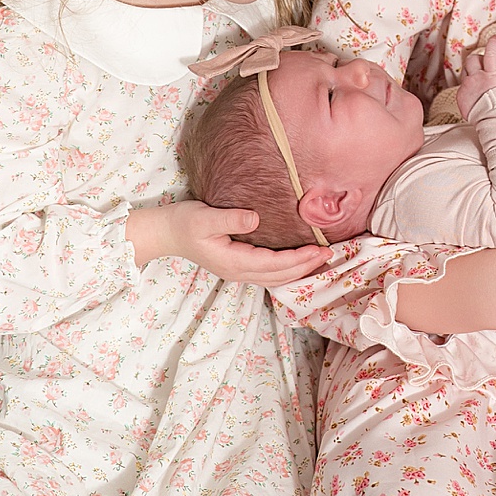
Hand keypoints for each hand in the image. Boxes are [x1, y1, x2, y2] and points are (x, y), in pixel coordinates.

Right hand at [128, 201, 330, 284]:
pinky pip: (268, 273)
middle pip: (279, 276)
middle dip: (306, 267)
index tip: (319, 249)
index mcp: (233, 262)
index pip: (274, 265)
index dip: (299, 259)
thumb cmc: (184, 223)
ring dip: (299, 271)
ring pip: (276, 278)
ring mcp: (238, 271)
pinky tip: (298, 262)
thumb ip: (230, 219)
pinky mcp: (238, 266)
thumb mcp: (204, 217)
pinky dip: (287, 270)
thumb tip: (255, 219)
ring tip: (320, 260)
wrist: (165, 233)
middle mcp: (238, 272)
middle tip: (330, 255)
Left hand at [457, 34, 495, 118]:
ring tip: (478, 84)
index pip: (491, 53)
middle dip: (477, 60)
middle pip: (472, 59)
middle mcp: (477, 77)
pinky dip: (467, 90)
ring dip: (471, 73)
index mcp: (493, 74)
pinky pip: (462, 87)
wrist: (495, 122)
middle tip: (483, 66)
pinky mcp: (460, 95)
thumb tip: (493, 77)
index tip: (495, 38)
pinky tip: (474, 98)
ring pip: (465, 71)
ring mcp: (467, 86)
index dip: (493, 44)